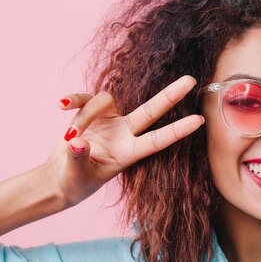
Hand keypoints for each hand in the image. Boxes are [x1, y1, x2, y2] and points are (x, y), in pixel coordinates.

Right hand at [47, 75, 203, 206]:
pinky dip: (74, 100)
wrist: (61, 177)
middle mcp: (125, 134)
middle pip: (151, 111)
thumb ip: (78, 159)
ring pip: (105, 101)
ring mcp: (110, 121)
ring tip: (70, 137)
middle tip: (191, 79)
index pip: (158, 140)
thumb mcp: (76, 175)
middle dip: (171, 95)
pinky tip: (61, 105)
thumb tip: (78, 142)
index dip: (178, 131)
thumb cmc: (75, 181)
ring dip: (85, 116)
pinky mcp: (92, 113)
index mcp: (129, 153)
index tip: (200, 120)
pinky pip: (85, 98)